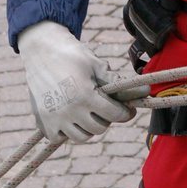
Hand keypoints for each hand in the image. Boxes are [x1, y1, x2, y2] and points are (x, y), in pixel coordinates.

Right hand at [18, 21, 144, 142]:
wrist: (41, 49)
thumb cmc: (72, 54)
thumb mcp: (97, 65)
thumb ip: (117, 82)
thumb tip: (146, 90)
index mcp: (84, 96)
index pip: (114, 115)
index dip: (125, 112)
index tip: (129, 109)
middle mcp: (68, 111)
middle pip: (99, 128)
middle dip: (107, 118)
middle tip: (107, 107)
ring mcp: (53, 119)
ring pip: (81, 137)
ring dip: (89, 127)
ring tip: (90, 112)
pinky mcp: (42, 122)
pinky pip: (60, 138)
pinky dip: (67, 131)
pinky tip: (72, 117)